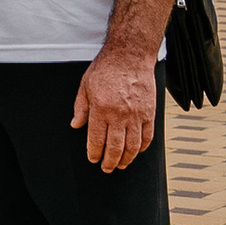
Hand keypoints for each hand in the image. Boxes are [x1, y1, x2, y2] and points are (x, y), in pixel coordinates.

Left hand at [71, 43, 156, 171]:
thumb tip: (75, 125)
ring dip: (127, 159)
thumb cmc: (106, 68)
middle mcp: (119, 114)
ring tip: (121, 165)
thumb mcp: (85, 85)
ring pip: (132, 146)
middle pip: (115, 147)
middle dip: (110, 162)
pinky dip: (142, 148)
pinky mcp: (149, 113)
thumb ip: (81, 107)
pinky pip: (147, 137)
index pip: (97, 139)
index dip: (94, 153)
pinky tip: (136, 152)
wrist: (130, 55)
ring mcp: (136, 115)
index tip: (93, 159)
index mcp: (101, 108)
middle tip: (107, 168)